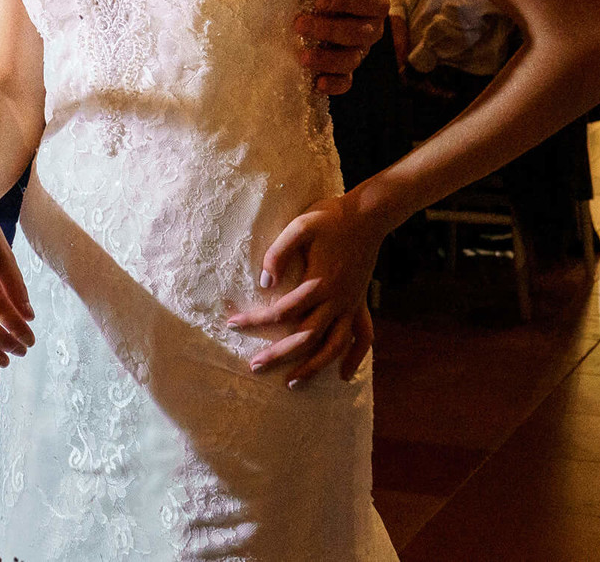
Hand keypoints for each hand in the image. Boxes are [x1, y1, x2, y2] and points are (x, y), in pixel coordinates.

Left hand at [227, 193, 380, 386]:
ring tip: (293, 383)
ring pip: (335, 346)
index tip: (232, 324)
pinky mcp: (361, 302)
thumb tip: (264, 281)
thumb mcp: (299, 226)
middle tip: (254, 367)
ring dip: (314, 367)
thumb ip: (279, 252)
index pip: (282, 311)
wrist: (368, 215)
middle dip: (279, 354)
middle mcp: (337, 300)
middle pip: (306, 337)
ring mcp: (351, 304)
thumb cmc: (329, 217)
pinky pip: (364, 337)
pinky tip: (344, 376)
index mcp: (319, 283)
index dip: (256, 320)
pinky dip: (355, 358)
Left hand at [296, 0, 390, 94]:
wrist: (331, 1)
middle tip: (299, 23)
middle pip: (359, 34)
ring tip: (302, 55)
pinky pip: (346, 80)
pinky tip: (317, 84)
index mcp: (375, 0)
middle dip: (329, 30)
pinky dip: (335, 85)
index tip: (319, 0)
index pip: (371, 3)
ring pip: (352, 59)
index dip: (347, 2)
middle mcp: (371, 27)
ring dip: (328, 59)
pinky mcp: (345, 66)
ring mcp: (359, 49)